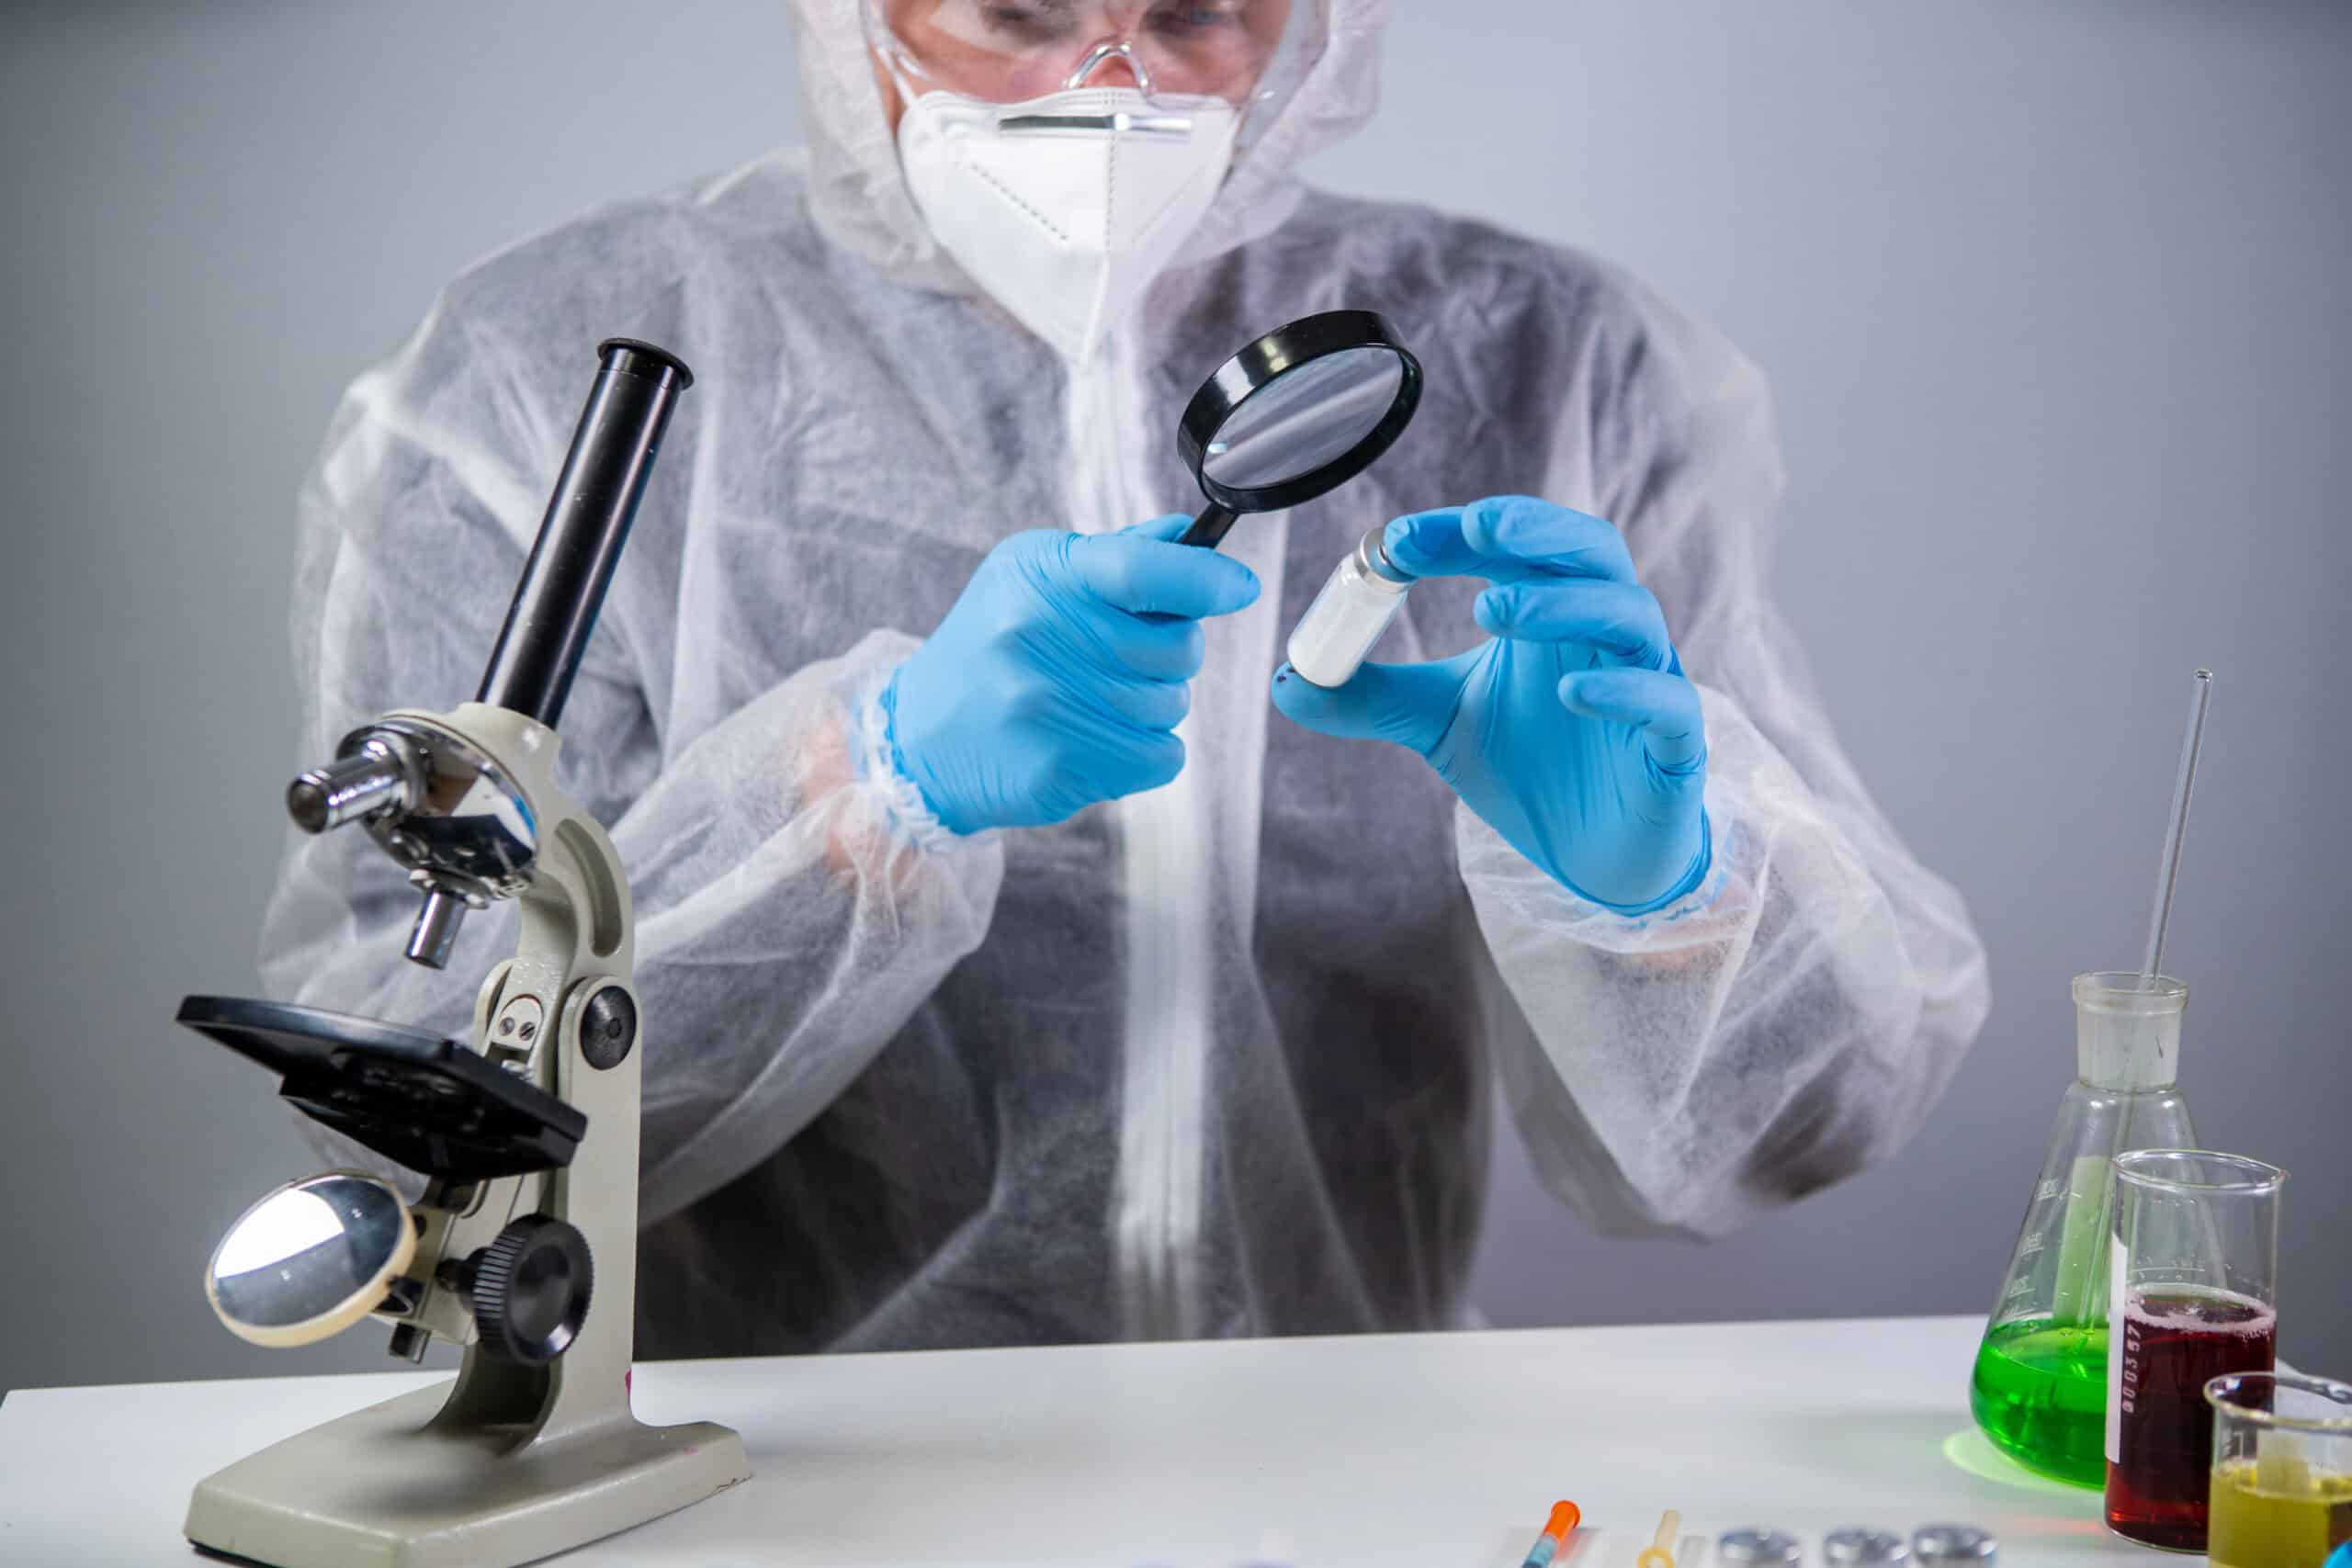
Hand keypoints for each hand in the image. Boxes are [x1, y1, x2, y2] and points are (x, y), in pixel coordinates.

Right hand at [884, 515, 1260, 834]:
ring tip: (1095, 699)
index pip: (1143, 569)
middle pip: (1176, 646)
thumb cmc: (991, 645)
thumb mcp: (1031, 577)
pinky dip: (1146, 750)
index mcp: (1041, 579)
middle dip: (1169, 652)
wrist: (922, 736)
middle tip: (1121, 657)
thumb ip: (1115, 558)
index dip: (1205, 579)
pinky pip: (1162, 756)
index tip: (1239, 588)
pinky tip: (1098, 737)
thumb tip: (1187, 539)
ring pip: (1173, 705)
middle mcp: (1042, 638)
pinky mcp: (1061, 767)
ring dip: (1153, 704)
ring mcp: (1050, 707)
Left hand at [1271, 496, 1710, 912]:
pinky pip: (1665, 700)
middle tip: (1474, 528)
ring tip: (1490, 610)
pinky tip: (1569, 694)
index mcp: (1550, 611)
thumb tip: (1289, 679)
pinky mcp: (1675, 742)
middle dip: (1535, 530)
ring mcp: (1646, 679)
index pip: (1514, 546)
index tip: (1395, 541)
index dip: (1459, 535)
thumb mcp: (1440, 725)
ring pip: (1627, 614)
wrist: (1599, 856)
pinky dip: (1621, 690)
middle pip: (1589, 550)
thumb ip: (1373, 697)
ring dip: (1563, 603)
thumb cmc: (1534, 767)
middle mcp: (1602, 632)